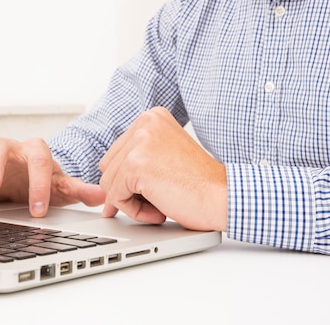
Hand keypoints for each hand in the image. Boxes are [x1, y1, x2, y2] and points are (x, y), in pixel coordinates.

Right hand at [0, 132, 105, 216]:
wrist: (19, 183)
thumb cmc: (38, 184)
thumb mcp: (60, 189)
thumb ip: (78, 191)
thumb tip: (102, 195)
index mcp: (35, 152)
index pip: (39, 159)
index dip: (39, 183)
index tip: (38, 210)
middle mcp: (10, 147)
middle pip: (0, 144)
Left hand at [98, 107, 226, 230]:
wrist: (224, 197)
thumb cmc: (202, 184)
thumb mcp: (166, 157)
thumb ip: (139, 160)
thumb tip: (105, 187)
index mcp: (153, 117)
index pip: (118, 152)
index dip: (130, 179)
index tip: (153, 189)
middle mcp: (145, 123)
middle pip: (109, 165)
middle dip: (128, 189)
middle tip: (158, 200)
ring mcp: (139, 142)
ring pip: (109, 182)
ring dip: (131, 201)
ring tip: (161, 205)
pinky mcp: (135, 164)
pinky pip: (115, 196)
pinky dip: (134, 210)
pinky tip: (160, 210)